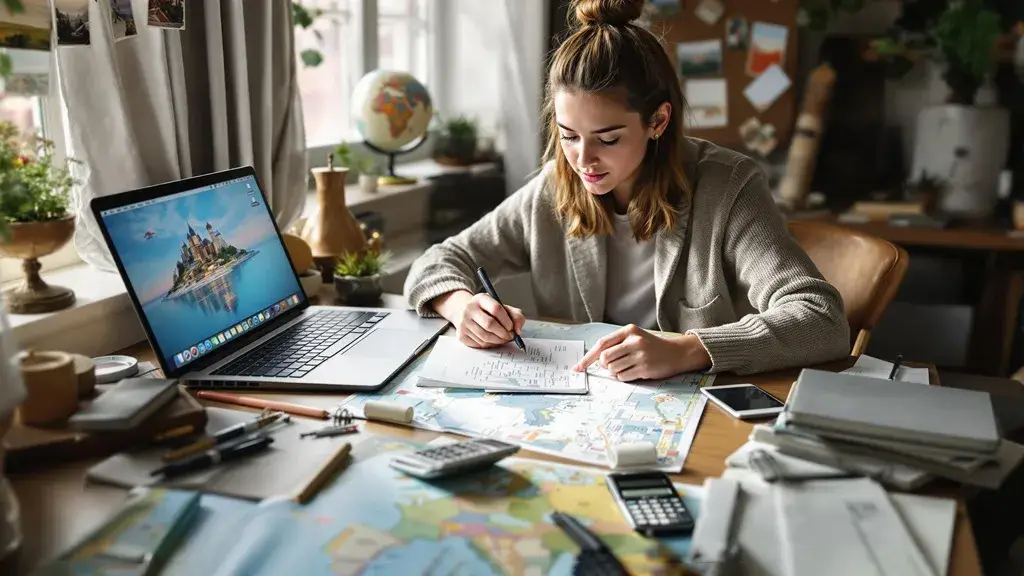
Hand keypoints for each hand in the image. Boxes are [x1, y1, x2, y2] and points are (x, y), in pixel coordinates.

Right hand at [433, 290, 525, 348]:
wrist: (466, 313)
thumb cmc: (488, 311)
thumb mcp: (502, 307)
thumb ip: (515, 316)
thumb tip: (517, 330)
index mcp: (481, 298)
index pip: (496, 309)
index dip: (507, 321)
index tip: (512, 328)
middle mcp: (469, 309)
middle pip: (489, 324)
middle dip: (503, 333)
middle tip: (510, 337)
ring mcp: (463, 322)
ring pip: (485, 337)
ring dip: (498, 341)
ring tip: (503, 339)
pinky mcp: (461, 335)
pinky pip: (479, 344)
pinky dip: (489, 345)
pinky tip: (492, 341)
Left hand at [572, 324, 711, 380]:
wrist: (676, 353)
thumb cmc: (651, 347)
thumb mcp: (634, 338)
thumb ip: (616, 345)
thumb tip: (595, 360)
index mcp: (629, 331)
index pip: (602, 344)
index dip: (588, 357)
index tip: (578, 367)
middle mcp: (634, 341)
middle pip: (605, 358)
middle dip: (605, 366)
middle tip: (613, 365)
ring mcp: (640, 355)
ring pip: (613, 369)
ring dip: (615, 372)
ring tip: (627, 366)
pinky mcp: (645, 368)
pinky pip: (623, 377)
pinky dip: (624, 377)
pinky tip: (634, 372)